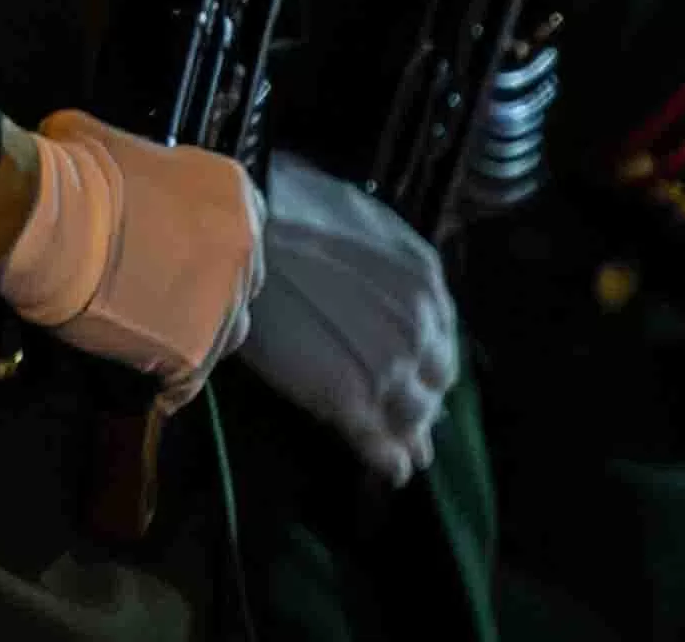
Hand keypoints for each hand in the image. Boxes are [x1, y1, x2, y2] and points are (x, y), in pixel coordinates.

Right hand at [0, 112, 263, 410]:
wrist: (53, 224)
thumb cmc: (74, 174)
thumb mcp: (101, 138)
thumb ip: (124, 154)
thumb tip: (87, 150)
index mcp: (231, 191)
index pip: (239, 223)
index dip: (205, 240)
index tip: (176, 248)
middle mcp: (243, 246)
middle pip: (237, 279)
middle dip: (206, 286)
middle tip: (160, 290)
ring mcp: (223, 302)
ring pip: (224, 331)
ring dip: (195, 332)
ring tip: (153, 335)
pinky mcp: (194, 351)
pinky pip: (190, 380)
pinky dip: (170, 385)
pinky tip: (149, 385)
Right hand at [231, 155, 454, 484]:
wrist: (243, 228)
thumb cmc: (291, 214)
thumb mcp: (359, 224)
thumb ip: (393, 269)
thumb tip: (410, 306)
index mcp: (426, 281)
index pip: (441, 343)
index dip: (425, 367)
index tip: (408, 378)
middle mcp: (420, 325)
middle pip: (431, 385)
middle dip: (418, 401)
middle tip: (394, 411)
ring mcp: (387, 365)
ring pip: (411, 417)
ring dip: (403, 431)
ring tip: (392, 444)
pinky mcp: (347, 396)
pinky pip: (379, 443)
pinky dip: (388, 460)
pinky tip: (391, 470)